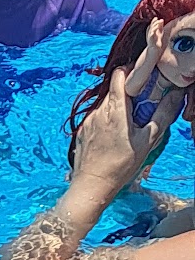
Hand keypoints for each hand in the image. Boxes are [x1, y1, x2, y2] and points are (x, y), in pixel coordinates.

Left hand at [72, 47, 182, 201]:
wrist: (91, 188)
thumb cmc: (119, 166)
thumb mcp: (147, 140)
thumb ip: (163, 113)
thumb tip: (177, 94)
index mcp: (115, 109)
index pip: (120, 73)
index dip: (132, 71)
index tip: (143, 80)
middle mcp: (98, 111)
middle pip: (114, 89)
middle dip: (128, 92)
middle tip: (140, 106)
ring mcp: (88, 121)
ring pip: (105, 103)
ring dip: (117, 108)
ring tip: (127, 124)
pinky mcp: (82, 131)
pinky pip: (96, 117)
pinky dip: (106, 120)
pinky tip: (113, 136)